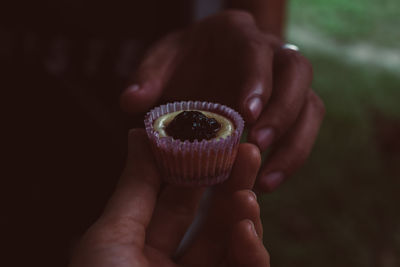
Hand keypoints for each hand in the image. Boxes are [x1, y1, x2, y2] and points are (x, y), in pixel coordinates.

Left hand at [69, 129, 269, 266]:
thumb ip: (134, 185)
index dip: (190, 167)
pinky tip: (245, 225)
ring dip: (242, 212)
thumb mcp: (112, 237)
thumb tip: (138, 134)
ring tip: (247, 188)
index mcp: (138, 252)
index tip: (208, 136)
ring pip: (232, 243)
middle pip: (207, 217)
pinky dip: (250, 250)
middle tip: (245, 146)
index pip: (171, 201)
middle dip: (227, 181)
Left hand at [120, 10, 324, 192]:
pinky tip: (267, 183)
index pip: (257, 50)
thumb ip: (147, 78)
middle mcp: (271, 52)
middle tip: (259, 145)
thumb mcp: (161, 64)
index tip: (248, 114)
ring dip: (294, 144)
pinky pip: (304, 130)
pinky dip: (291, 158)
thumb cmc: (184, 63)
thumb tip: (130, 102)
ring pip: (310, 106)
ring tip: (266, 180)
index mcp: (238, 34)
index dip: (257, 80)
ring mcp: (286, 81)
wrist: (202, 66)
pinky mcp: (292, 108)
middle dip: (283, 110)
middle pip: (297, 72)